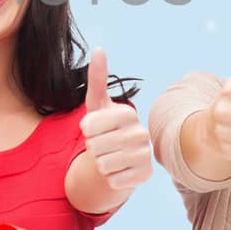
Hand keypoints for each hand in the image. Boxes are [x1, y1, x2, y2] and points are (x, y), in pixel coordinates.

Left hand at [78, 48, 152, 192]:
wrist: (117, 158)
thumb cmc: (104, 129)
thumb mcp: (97, 104)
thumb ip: (97, 78)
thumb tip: (99, 48)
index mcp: (127, 113)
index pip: (88, 126)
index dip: (85, 130)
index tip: (94, 129)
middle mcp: (141, 133)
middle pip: (94, 147)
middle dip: (92, 148)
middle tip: (103, 145)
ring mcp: (145, 155)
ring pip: (103, 165)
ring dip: (100, 163)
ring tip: (109, 156)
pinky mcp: (145, 175)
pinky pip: (112, 180)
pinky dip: (110, 178)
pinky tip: (118, 170)